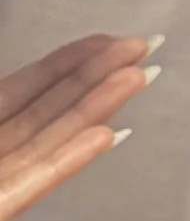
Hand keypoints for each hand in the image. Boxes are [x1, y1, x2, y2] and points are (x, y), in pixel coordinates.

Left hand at [0, 33, 155, 220]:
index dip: (67, 60)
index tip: (108, 39)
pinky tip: (108, 135)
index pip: (24, 87)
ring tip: (140, 77)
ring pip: (51, 140)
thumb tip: (55, 87)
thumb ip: (2, 99)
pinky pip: (36, 181)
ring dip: (97, 107)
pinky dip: (71, 159)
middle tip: (144, 46)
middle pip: (47, 108)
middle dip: (96, 74)